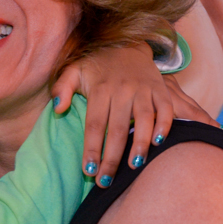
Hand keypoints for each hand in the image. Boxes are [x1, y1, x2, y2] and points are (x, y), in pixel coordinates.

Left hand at [50, 44, 216, 185]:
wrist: (126, 42)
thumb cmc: (96, 65)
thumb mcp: (74, 70)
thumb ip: (62, 87)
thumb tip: (57, 108)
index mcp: (100, 89)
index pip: (94, 125)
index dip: (92, 149)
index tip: (88, 171)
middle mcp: (122, 89)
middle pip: (117, 129)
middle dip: (112, 158)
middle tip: (106, 181)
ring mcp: (143, 89)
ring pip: (144, 119)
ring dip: (140, 144)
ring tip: (134, 166)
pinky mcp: (160, 89)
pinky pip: (165, 108)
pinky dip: (165, 125)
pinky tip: (159, 144)